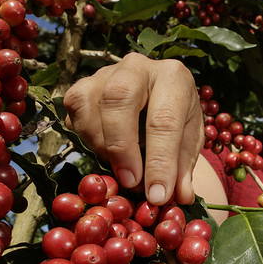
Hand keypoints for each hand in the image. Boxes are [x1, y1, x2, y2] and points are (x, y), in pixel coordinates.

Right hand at [63, 53, 203, 205]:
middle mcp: (138, 66)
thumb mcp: (188, 142)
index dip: (160, 162)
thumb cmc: (176, 121)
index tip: (156, 195)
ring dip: (102, 146)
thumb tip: (178, 197)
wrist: (156, 99)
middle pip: (120, 98)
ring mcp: (106, 72)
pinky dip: (85, 137)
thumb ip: (183, 169)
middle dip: (122, 147)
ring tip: (121, 168)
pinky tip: (103, 149)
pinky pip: (74, 110)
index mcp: (174, 77)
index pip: (165, 120)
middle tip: (130, 182)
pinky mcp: (83, 84)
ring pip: (91, 106)